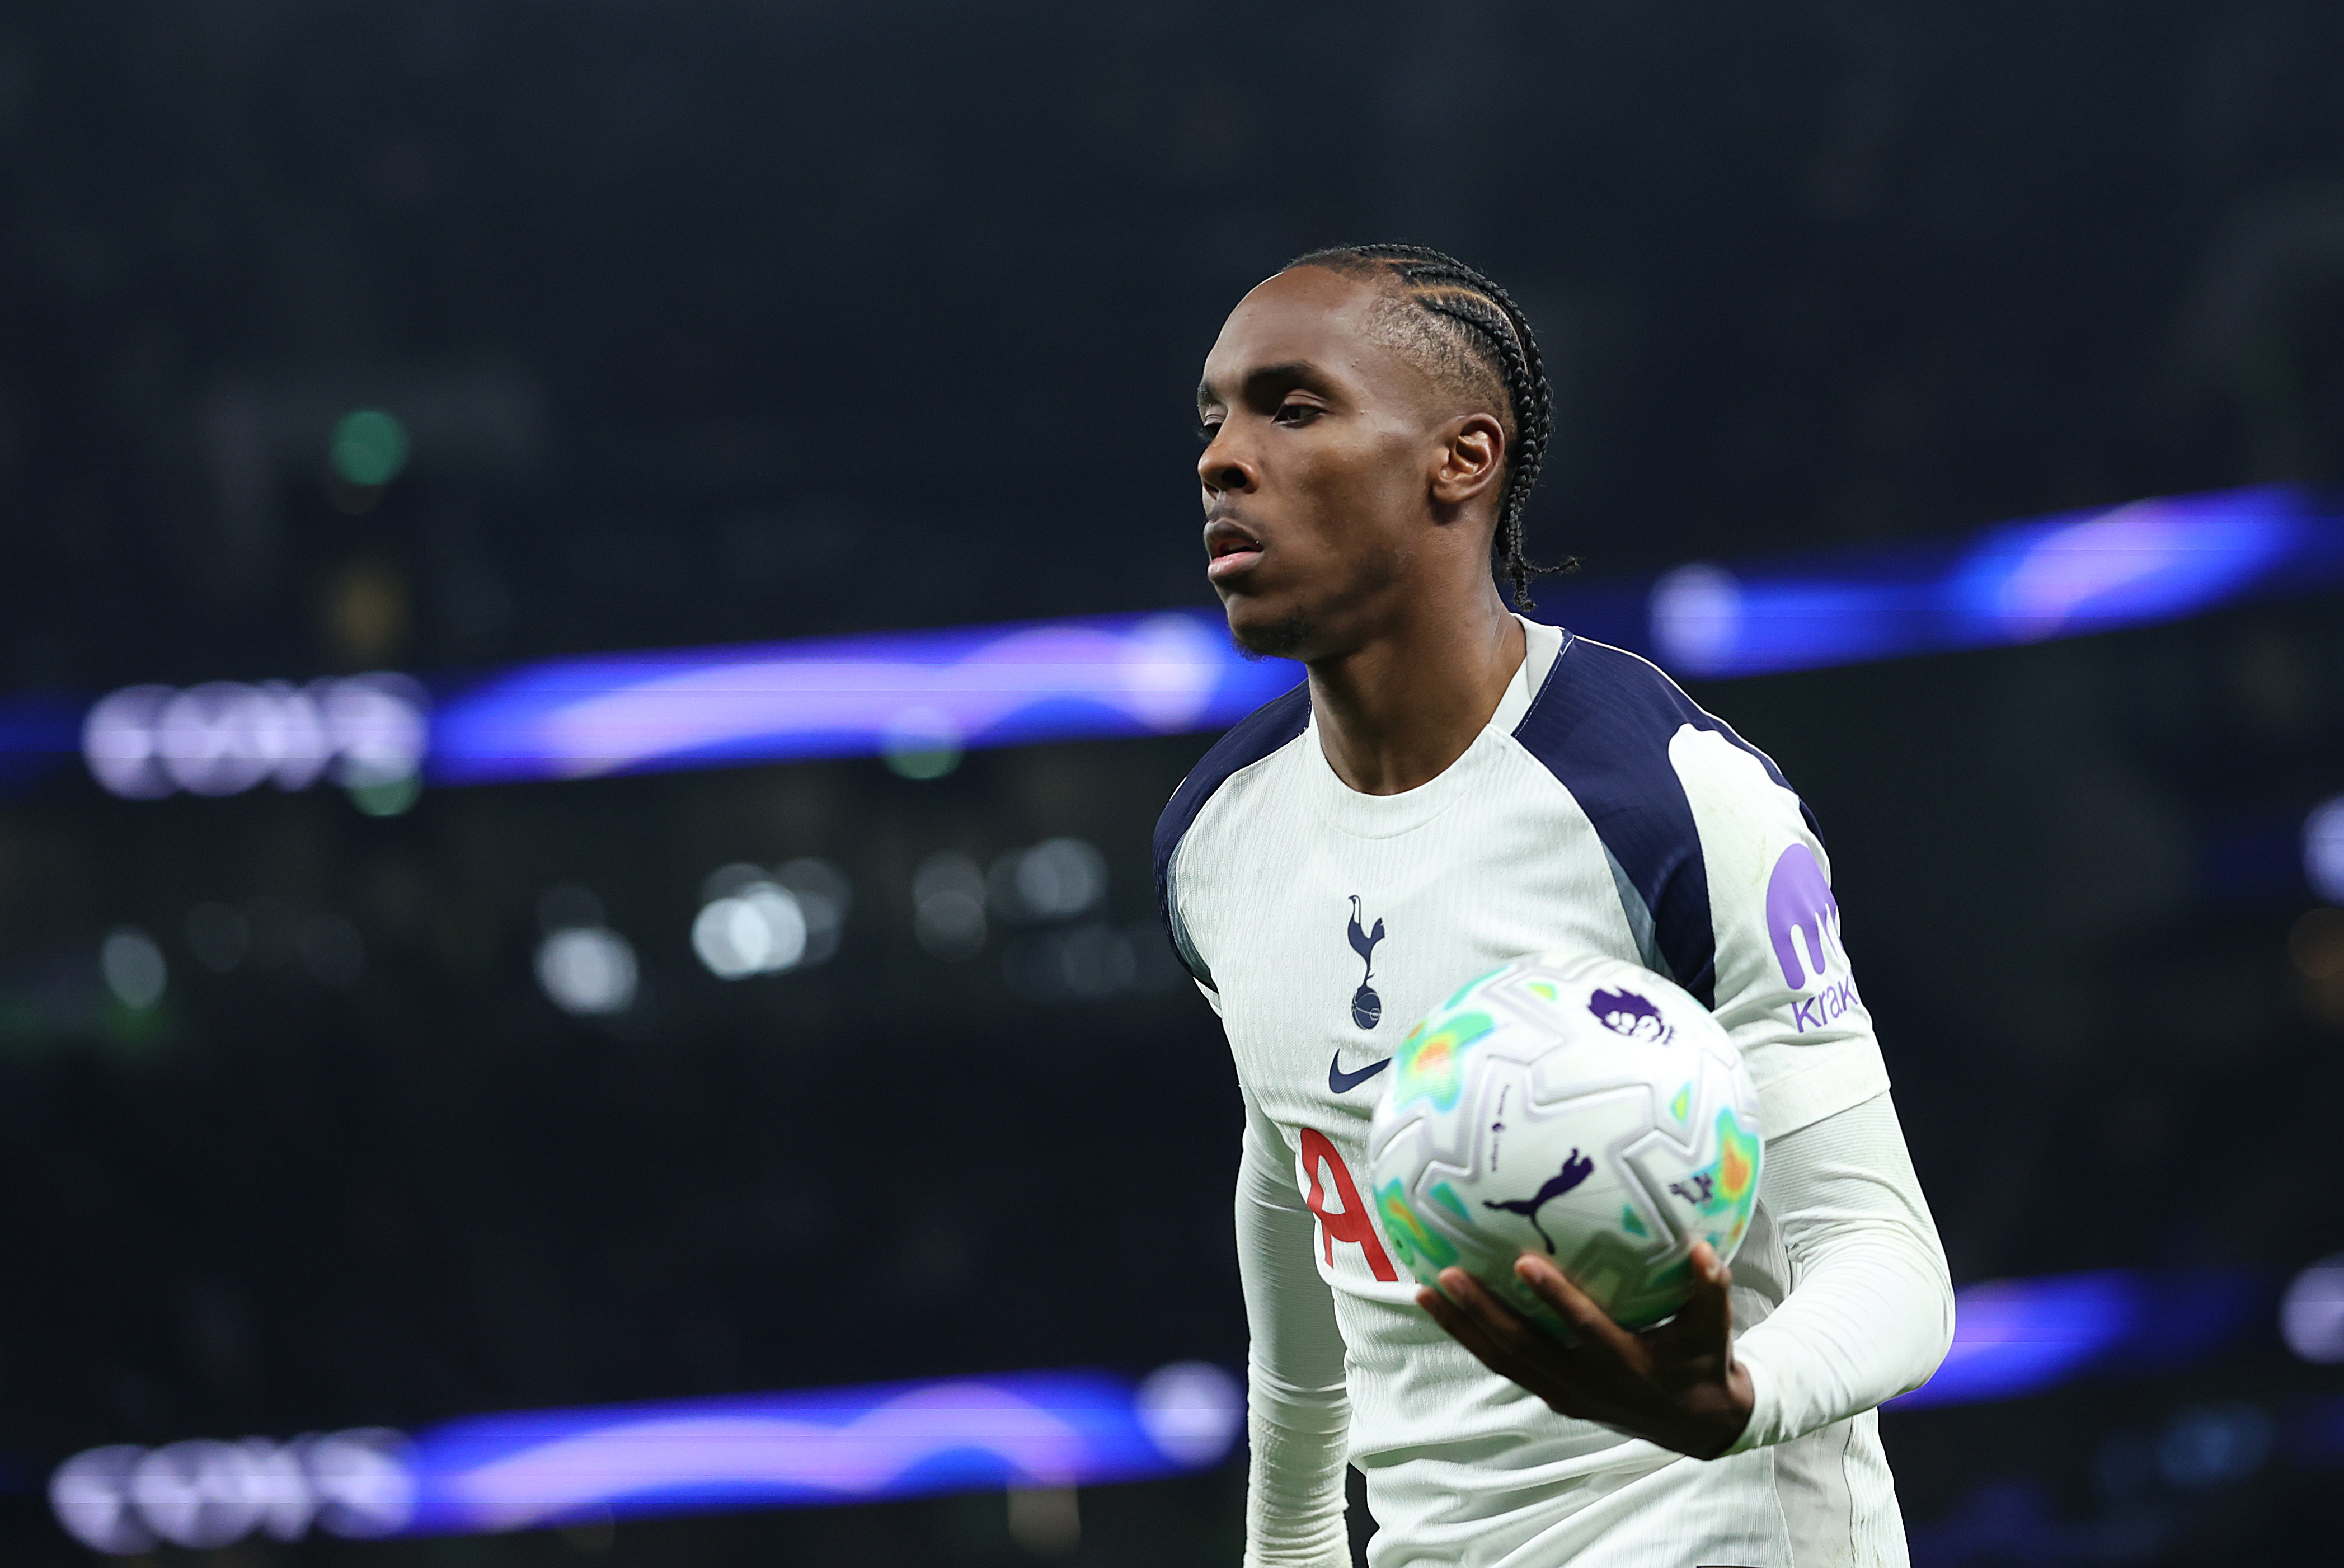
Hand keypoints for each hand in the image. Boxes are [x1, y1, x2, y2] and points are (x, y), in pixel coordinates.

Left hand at [1416, 1243, 1753, 1458]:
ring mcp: (1566, 1395)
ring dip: (1463, 1328)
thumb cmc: (1703, 1362)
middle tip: (1446, 1274)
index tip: (1522, 1261)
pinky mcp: (1553, 1398)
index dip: (1554, 1298)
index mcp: (1628, 1364)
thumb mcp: (1714, 1329)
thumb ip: (1710, 1289)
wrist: (1698, 1426)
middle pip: (1525, 1347)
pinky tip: (1443, 1313)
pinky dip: (1472, 1341)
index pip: (1585, 1328)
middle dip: (1483, 1312)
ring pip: (1504, 1360)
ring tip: (1425, 1291)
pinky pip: (1505, 1368)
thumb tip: (1702, 1247)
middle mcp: (1589, 1384)